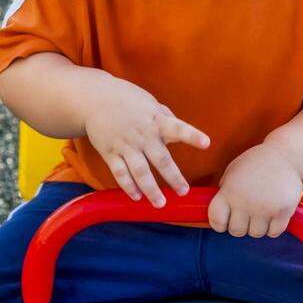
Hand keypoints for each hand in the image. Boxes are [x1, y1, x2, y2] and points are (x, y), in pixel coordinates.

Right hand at [83, 74, 209, 207]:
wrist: (95, 98)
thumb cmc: (128, 100)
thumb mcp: (151, 103)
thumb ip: (167, 118)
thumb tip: (180, 133)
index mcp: (157, 121)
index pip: (178, 128)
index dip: (192, 136)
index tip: (206, 143)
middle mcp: (143, 134)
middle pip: (160, 159)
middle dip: (173, 177)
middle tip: (183, 191)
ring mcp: (126, 144)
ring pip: (139, 171)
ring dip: (150, 189)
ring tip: (160, 204)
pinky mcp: (110, 152)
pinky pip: (120, 173)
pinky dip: (128, 186)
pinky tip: (137, 197)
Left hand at [208, 143, 302, 237]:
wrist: (286, 156)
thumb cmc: (256, 163)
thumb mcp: (233, 171)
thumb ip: (224, 191)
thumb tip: (217, 214)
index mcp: (230, 191)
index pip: (216, 220)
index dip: (219, 223)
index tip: (226, 219)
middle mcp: (245, 202)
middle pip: (236, 231)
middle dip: (241, 225)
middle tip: (248, 213)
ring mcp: (264, 208)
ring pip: (255, 234)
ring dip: (258, 226)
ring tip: (262, 210)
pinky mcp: (283, 212)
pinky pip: (273, 233)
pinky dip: (274, 227)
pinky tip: (274, 212)